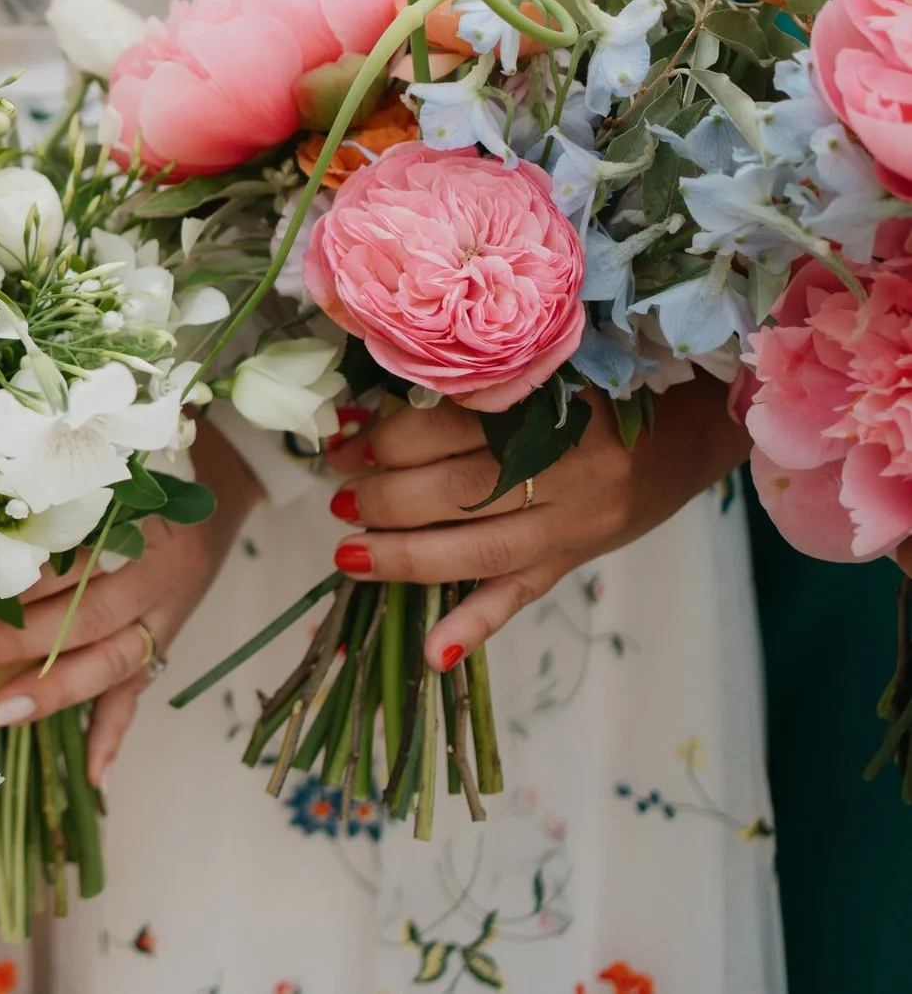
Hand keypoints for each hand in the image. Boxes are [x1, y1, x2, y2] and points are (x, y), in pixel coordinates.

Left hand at [0, 433, 259, 783]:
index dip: (20, 578)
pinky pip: (140, 692)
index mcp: (136, 522)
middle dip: (22, 640)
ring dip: (57, 690)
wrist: (222, 479)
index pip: (71, 557)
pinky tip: (93, 774)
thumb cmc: (142, 470)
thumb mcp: (105, 473)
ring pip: (111, 659)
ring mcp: (166, 613)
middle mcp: (155, 572)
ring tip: (4, 713)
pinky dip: (114, 733)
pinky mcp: (168, 640)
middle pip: (86, 614)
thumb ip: (55, 501)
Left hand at [326, 378, 749, 667]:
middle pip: (458, 491)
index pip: (452, 428)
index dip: (388, 438)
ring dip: (404, 556)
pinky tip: (431, 653)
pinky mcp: (574, 561)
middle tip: (340, 495)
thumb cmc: (597, 396)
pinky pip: (518, 598)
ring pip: (478, 550)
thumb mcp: (542, 379)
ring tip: (350, 553)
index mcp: (552, 408)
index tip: (346, 443)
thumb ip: (470, 400)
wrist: (690, 431)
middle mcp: (567, 470)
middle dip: (384, 497)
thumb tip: (369, 419)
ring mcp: (572, 525)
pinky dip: (472, 627)